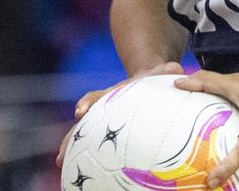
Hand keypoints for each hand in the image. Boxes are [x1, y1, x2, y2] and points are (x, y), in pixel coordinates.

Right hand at [56, 60, 184, 166]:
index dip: (89, 102)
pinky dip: (82, 156)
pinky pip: (92, 145)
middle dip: (72, 136)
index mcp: (115, 92)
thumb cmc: (155, 81)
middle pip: (85, 121)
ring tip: (61, 163)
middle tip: (62, 153)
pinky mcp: (108, 132)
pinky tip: (73, 171)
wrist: (149, 81)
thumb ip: (167, 71)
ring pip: (83, 134)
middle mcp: (105, 106)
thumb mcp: (160, 74)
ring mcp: (104, 119)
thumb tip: (177, 68)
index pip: (99, 96)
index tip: (80, 112)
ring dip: (71, 148)